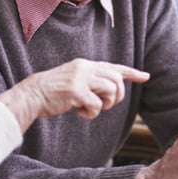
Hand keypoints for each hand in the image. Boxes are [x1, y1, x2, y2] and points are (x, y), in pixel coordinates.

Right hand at [29, 58, 149, 118]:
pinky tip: (80, 113)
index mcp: (85, 64)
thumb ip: (90, 80)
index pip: (113, 66)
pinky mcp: (76, 91)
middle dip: (117, 96)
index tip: (145, 76)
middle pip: (116, 79)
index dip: (131, 73)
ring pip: (111, 90)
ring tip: (91, 109)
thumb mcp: (73, 79)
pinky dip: (91, 114)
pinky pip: (96, 105)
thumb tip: (111, 88)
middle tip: (104, 105)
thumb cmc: (52, 91)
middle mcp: (85, 68)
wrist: (32, 94)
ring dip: (106, 104)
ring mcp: (81, 79)